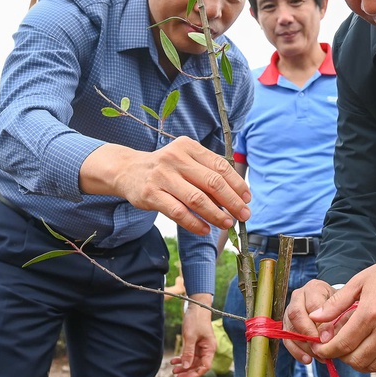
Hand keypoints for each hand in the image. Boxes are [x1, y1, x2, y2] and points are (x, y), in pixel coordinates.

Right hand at [80, 137, 250, 234]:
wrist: (127, 170)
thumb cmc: (165, 168)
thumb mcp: (185, 160)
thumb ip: (206, 172)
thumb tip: (236, 195)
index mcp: (189, 147)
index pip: (220, 166)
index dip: (237, 184)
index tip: (247, 198)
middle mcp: (176, 158)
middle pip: (212, 183)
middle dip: (232, 201)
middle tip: (243, 215)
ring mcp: (162, 176)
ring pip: (197, 199)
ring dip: (216, 214)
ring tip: (227, 223)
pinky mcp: (151, 194)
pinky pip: (178, 212)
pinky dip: (195, 223)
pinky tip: (205, 229)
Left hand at [170, 294, 214, 376]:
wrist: (196, 307)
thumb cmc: (196, 320)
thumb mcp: (190, 336)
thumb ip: (188, 352)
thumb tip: (186, 366)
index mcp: (210, 348)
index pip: (205, 366)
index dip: (196, 374)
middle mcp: (206, 349)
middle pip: (198, 365)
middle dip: (188, 372)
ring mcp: (200, 347)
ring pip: (192, 361)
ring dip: (183, 366)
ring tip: (174, 371)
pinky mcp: (195, 344)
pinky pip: (188, 355)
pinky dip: (182, 358)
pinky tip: (173, 361)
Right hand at [283, 279, 337, 364]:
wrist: (335, 307)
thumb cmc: (341, 307)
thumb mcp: (344, 308)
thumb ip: (338, 319)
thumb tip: (327, 337)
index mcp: (314, 288)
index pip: (313, 304)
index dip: (320, 324)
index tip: (328, 339)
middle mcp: (299, 296)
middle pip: (296, 314)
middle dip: (308, 335)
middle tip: (321, 348)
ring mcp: (290, 309)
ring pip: (290, 328)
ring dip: (304, 345)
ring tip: (319, 356)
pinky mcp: (286, 324)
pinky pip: (287, 339)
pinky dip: (297, 352)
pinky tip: (308, 360)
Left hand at [301, 246, 375, 372]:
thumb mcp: (360, 281)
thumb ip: (336, 303)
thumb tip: (314, 317)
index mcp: (371, 313)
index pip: (342, 344)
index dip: (326, 350)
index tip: (320, 348)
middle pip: (356, 360)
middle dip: (340, 357)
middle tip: (336, 347)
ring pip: (372, 365)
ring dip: (358, 360)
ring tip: (353, 346)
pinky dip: (375, 356)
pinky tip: (372, 341)